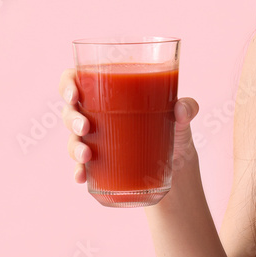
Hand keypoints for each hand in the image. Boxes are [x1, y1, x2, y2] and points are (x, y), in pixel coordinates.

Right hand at [59, 68, 199, 185]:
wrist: (178, 162)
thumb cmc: (174, 127)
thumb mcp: (182, 116)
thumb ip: (188, 107)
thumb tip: (181, 109)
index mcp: (110, 92)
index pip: (77, 79)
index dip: (68, 84)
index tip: (74, 94)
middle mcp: (97, 114)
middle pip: (71, 110)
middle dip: (73, 119)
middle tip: (85, 127)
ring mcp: (95, 139)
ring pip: (73, 139)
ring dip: (74, 147)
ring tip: (87, 157)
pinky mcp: (99, 162)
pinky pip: (81, 166)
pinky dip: (79, 171)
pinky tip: (81, 177)